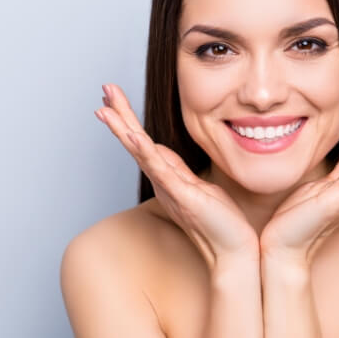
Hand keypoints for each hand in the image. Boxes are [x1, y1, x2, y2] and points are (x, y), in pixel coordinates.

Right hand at [94, 83, 259, 270]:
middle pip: (136, 142)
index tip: (114, 99)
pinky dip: (144, 152)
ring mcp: (170, 188)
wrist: (233, 249)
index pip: (144, 142)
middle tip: (105, 89)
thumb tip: (162, 150)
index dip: (129, 120)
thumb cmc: (219, 220)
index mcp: (167, 177)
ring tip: (106, 108)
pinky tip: (132, 136)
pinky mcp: (182, 196)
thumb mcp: (197, 186)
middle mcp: (163, 182)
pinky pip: (160, 170)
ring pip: (141, 152)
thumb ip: (178, 170)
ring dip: (123, 128)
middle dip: (120, 115)